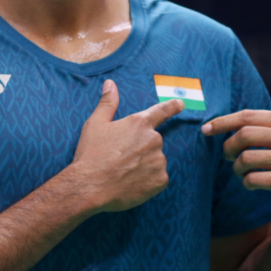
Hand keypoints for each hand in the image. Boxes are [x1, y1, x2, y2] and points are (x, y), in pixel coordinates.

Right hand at [67, 79, 183, 212]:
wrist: (89, 186)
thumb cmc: (91, 154)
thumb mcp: (95, 124)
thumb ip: (108, 103)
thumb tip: (110, 83)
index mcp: (139, 123)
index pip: (161, 111)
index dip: (172, 107)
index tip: (181, 104)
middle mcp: (153, 140)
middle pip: (152, 142)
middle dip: (140, 149)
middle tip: (120, 158)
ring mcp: (159, 161)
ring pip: (155, 161)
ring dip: (144, 165)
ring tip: (123, 172)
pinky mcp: (161, 180)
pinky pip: (158, 178)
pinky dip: (147, 181)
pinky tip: (131, 183)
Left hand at [201, 110, 270, 218]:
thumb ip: (262, 127)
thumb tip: (218, 122)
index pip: (249, 116)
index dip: (223, 122)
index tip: (205, 129)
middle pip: (245, 135)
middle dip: (228, 147)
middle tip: (227, 157)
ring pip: (247, 158)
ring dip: (236, 168)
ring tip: (240, 172)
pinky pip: (255, 179)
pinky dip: (246, 182)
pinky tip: (250, 183)